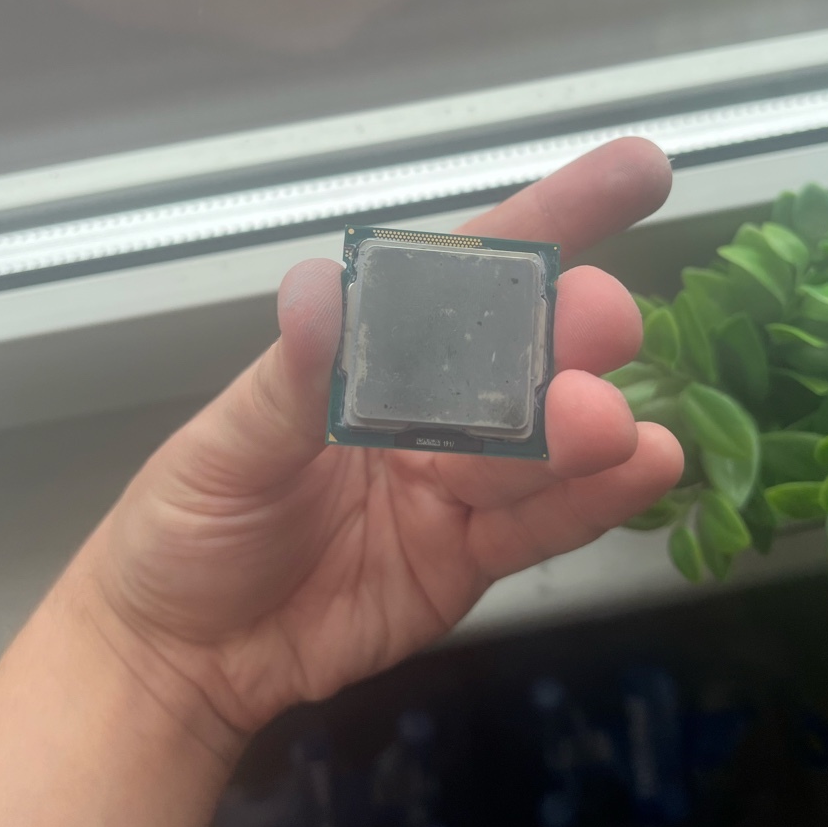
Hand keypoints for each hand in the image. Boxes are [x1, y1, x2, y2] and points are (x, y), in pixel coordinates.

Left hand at [78, 139, 681, 749]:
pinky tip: (645, 468)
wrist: (182, 655)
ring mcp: (458, 484)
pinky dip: (594, 501)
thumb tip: (319, 287)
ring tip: (611, 424)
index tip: (637, 172)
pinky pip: (540, 527)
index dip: (554, 216)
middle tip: (603, 321)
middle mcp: (430, 407)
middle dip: (568, 330)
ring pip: (539, 445)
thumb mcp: (226, 447)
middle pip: (519, 355)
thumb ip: (291, 381)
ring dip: (583, 427)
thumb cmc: (190, 525)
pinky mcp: (472, 560)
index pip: (468, 271)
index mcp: (372, 354)